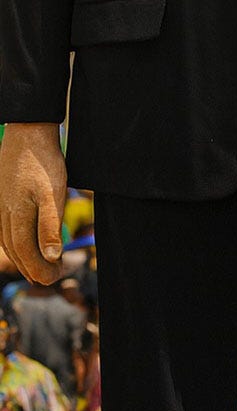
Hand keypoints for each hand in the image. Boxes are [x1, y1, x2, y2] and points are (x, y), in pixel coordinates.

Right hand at [0, 123, 65, 283]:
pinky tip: (23, 243)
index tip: (57, 277)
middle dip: (34, 268)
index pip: (27, 255)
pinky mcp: (3, 199)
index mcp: (17, 218)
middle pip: (17, 252)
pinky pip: (5, 229)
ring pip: (9, 242)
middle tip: (53, 277)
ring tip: (40, 266)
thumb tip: (51, 257)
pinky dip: (16, 242)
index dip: (42, 270)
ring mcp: (1, 208)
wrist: (28, 133)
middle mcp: (4, 216)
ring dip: (24, 257)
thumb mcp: (53, 192)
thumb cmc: (43, 162)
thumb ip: (50, 226)